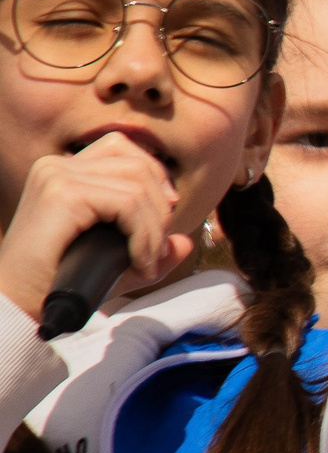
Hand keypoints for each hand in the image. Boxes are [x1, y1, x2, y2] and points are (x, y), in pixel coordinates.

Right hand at [0, 133, 189, 324]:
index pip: (123, 148)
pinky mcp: (62, 195)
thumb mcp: (113, 263)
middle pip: (137, 163)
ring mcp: (57, 177)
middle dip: (160, 208)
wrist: (17, 304)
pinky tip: (139, 263)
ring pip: (138, 185)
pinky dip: (144, 236)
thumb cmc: (59, 283)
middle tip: (155, 248)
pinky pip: (128, 204)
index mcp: (64, 170)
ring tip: (146, 261)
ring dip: (154, 229)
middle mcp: (56, 166)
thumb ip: (151, 250)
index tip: (162, 218)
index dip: (155, 178)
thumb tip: (185, 243)